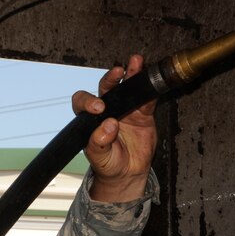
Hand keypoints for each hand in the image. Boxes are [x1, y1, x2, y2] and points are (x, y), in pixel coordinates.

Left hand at [72, 54, 156, 202]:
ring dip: (131, 73)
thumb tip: (109, 125)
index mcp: (90, 119)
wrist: (128, 173)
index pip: (83, 102)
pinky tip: (151, 80)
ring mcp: (126, 109)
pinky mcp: (143, 114)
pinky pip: (146, 100)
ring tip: (135, 61)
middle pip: (106, 87)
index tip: (98, 108)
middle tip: (117, 74)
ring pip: (127, 87)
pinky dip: (149, 91)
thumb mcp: (99, 158)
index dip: (88, 101)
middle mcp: (107, 109)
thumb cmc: (108, 164)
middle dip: (110, 78)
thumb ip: (99, 143)